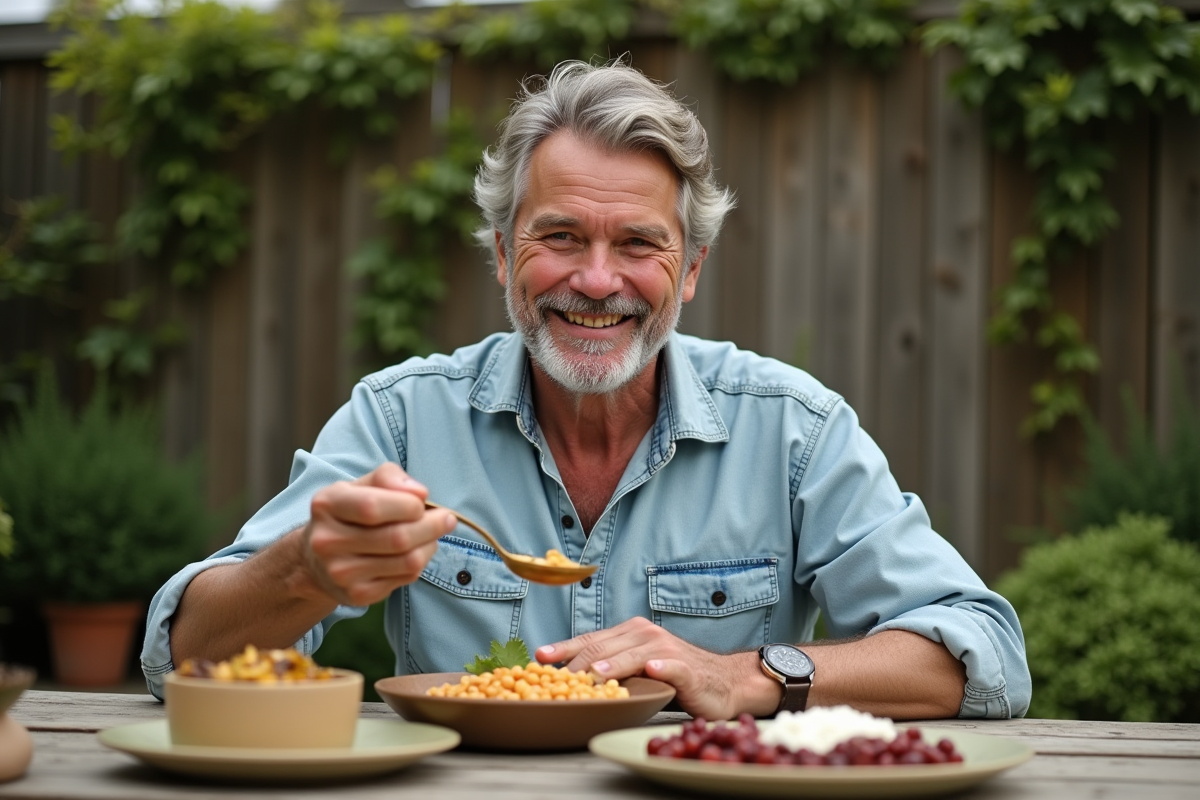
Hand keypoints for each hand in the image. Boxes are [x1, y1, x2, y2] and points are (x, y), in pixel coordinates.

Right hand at [302, 462, 455, 606]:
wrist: (317, 560)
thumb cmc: (349, 514)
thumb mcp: (361, 485)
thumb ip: (389, 477)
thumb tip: (419, 493)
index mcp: (327, 505)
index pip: (373, 507)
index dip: (409, 505)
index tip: (423, 502)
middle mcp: (327, 541)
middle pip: (397, 538)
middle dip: (431, 526)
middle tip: (446, 519)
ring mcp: (341, 572)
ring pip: (408, 561)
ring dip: (430, 545)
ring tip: (431, 535)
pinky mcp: (357, 595)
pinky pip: (406, 577)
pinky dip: (420, 563)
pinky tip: (415, 552)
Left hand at [534, 617, 777, 719]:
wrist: (721, 681)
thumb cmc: (672, 676)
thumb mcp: (636, 668)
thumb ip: (609, 668)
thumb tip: (566, 678)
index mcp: (629, 633)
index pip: (590, 640)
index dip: (564, 648)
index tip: (540, 656)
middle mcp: (645, 634)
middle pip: (605, 648)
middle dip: (578, 663)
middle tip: (558, 679)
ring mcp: (666, 649)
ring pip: (633, 655)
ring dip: (614, 665)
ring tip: (595, 675)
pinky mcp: (686, 667)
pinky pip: (671, 666)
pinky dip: (661, 667)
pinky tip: (652, 670)